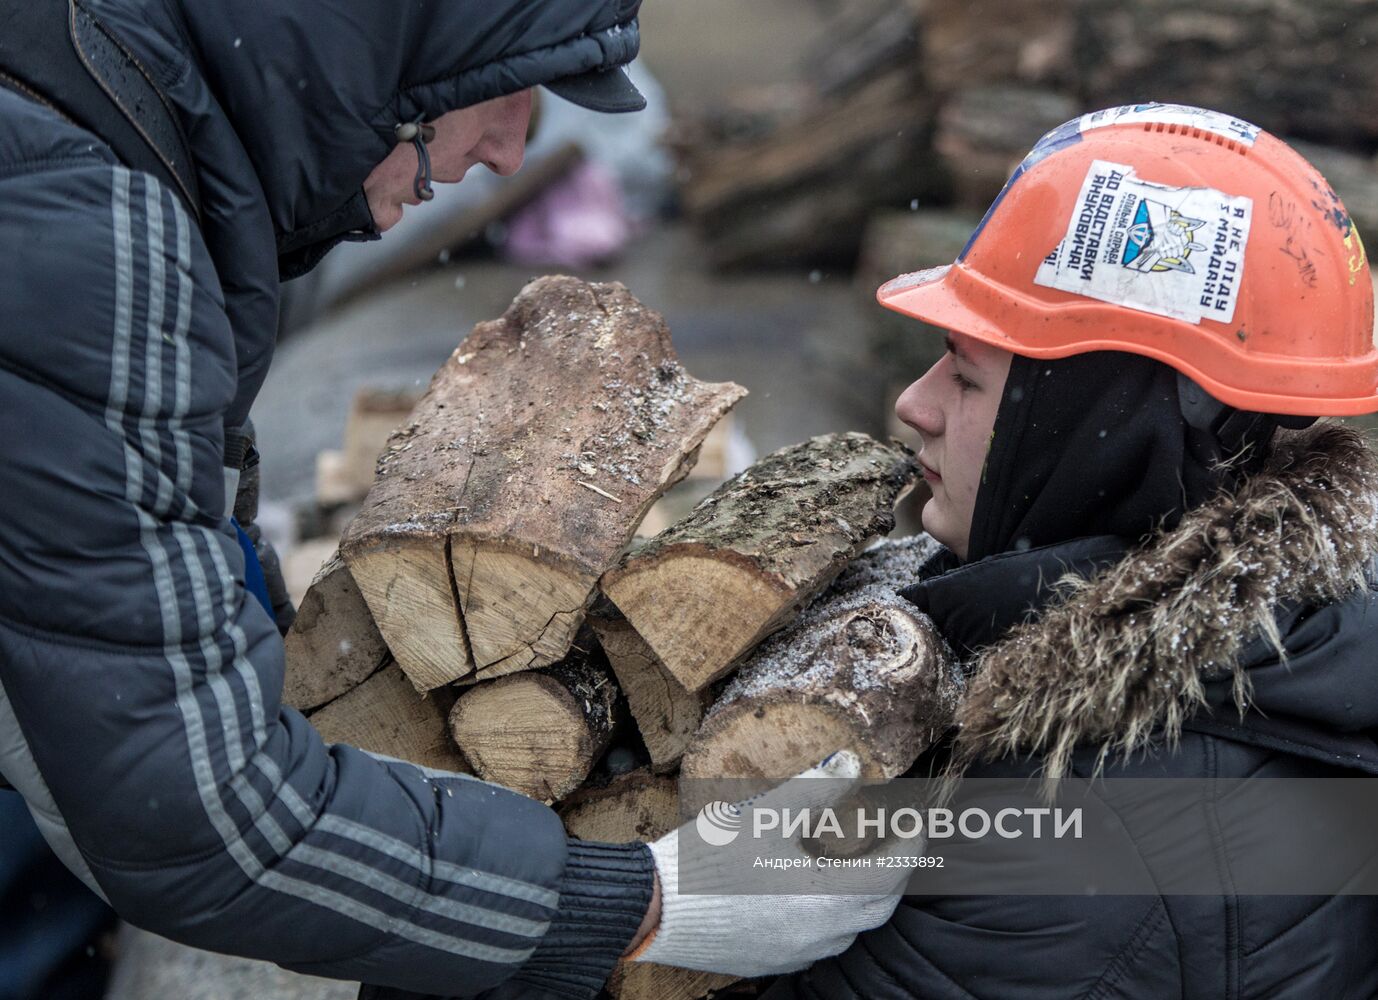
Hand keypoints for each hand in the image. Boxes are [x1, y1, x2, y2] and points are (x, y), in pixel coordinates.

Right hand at [628, 750, 911, 977]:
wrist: (653, 909)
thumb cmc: (708, 860)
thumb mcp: (766, 814)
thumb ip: (815, 788)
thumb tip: (850, 763)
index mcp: (825, 898)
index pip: (892, 872)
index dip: (910, 843)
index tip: (916, 818)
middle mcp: (819, 936)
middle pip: (878, 906)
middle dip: (895, 871)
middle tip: (896, 838)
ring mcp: (795, 954)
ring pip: (851, 927)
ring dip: (864, 894)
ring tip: (857, 859)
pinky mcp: (771, 961)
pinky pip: (820, 940)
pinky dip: (832, 912)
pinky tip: (813, 889)